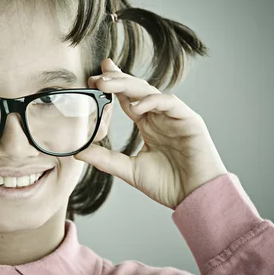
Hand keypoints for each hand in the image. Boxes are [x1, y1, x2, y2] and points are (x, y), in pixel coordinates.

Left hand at [73, 58, 227, 209]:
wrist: (195, 198)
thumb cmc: (167, 185)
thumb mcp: (129, 170)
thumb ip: (105, 159)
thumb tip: (78, 152)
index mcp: (148, 125)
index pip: (127, 99)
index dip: (111, 87)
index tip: (92, 79)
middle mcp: (160, 117)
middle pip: (136, 90)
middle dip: (116, 80)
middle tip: (96, 76)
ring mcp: (174, 117)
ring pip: (150, 91)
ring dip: (127, 85)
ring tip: (107, 84)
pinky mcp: (189, 120)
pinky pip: (169, 102)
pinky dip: (152, 101)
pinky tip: (136, 107)